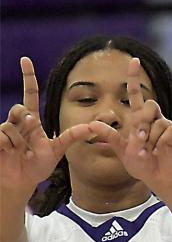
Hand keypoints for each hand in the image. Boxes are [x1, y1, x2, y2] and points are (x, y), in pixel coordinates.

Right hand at [0, 57, 92, 194]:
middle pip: (20, 109)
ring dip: (18, 142)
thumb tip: (93, 127)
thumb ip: (71, 137)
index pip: (31, 95)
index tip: (26, 59)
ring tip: (20, 153)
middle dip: (26, 121)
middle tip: (30, 138)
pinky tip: (9, 154)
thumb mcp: (58, 151)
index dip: (29, 78)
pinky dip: (7, 146)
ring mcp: (4, 130)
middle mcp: (17, 122)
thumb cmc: (38, 166)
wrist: (21, 182)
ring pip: (11, 126)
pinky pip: (1, 136)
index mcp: (33, 121)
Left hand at [89, 57, 171, 187]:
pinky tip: (159, 151)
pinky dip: (159, 143)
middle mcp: (153, 118)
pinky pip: (166, 130)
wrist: (157, 176)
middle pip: (149, 105)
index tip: (134, 60)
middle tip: (139, 141)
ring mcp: (166, 125)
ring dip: (149, 138)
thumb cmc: (140, 163)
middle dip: (142, 123)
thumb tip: (91, 124)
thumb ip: (108, 136)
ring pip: (156, 121)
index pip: (136, 93)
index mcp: (138, 117)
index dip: (134, 77)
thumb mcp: (120, 149)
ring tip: (148, 150)